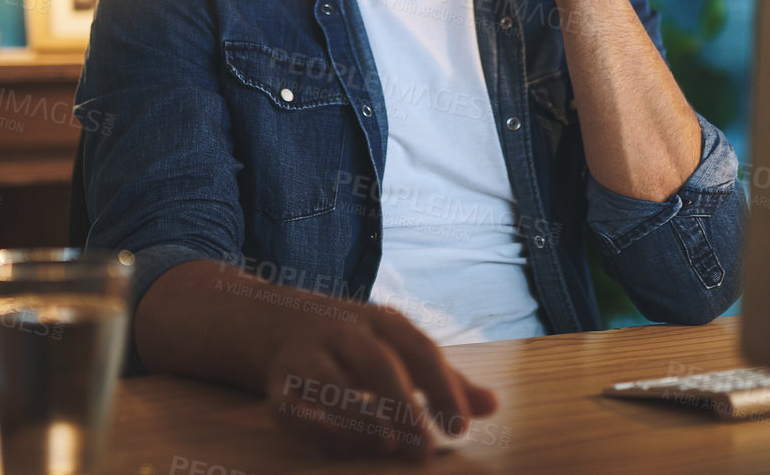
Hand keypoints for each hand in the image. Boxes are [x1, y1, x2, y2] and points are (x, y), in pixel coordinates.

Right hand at [265, 303, 498, 460]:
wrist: (277, 320)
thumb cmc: (356, 343)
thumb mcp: (399, 349)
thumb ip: (443, 380)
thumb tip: (494, 405)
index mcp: (381, 320)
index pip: (420, 349)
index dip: (442, 388)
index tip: (460, 428)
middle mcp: (343, 330)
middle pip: (377, 364)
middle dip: (403, 407)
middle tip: (423, 449)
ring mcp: (306, 354)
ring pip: (331, 385)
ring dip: (360, 418)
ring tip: (386, 445)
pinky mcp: (276, 383)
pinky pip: (292, 410)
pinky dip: (318, 429)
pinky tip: (345, 447)